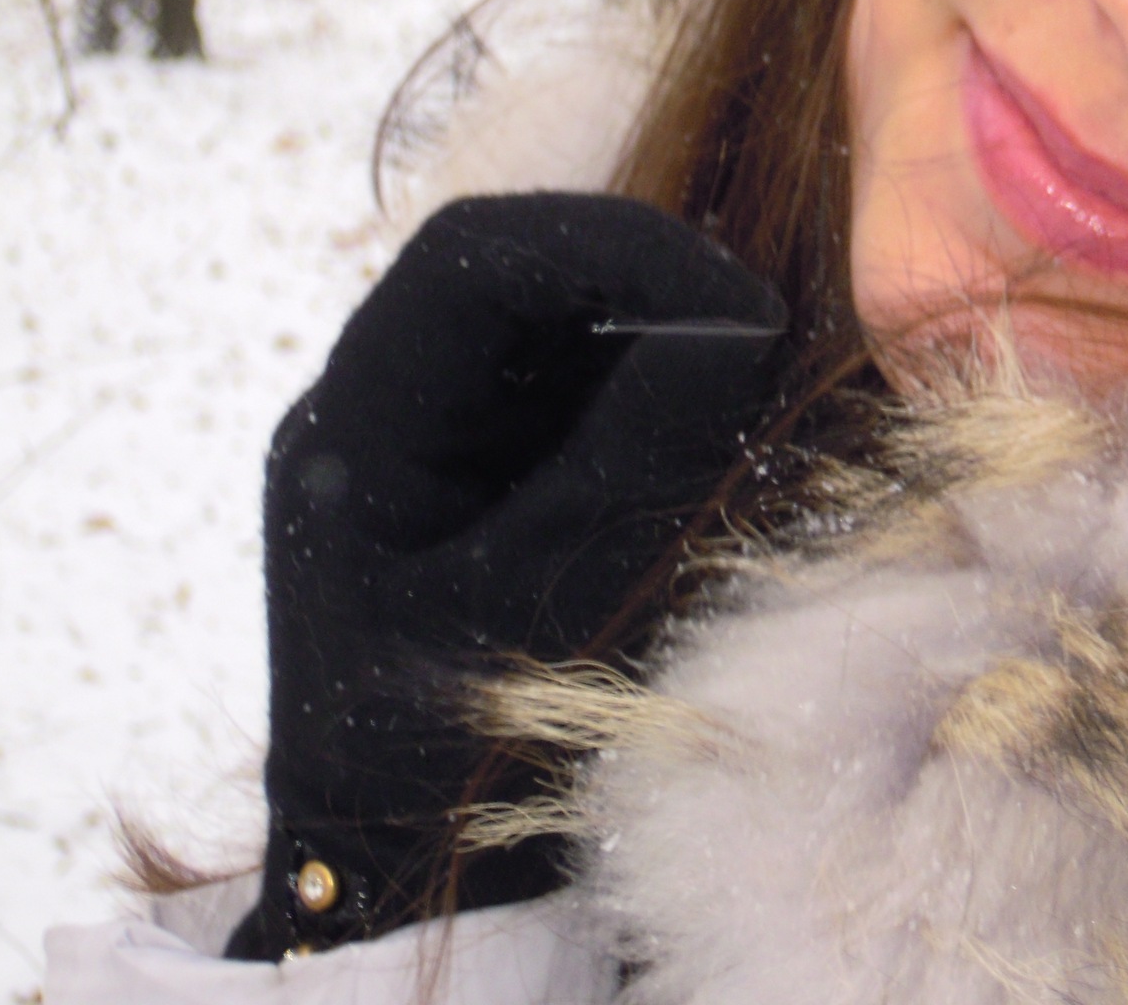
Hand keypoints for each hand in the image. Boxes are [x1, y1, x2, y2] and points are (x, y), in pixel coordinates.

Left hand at [225, 193, 788, 959]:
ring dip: (679, 350)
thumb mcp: (548, 607)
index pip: (478, 253)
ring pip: (577, 330)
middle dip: (664, 294)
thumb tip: (747, 320)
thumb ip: (637, 456)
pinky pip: (596, 395)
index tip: (744, 302)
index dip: (621, 246)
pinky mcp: (500, 479)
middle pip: (534, 278)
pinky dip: (674, 406)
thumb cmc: (448, 764)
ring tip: (761, 411)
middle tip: (774, 350)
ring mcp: (441, 443)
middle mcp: (384, 408)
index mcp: (354, 425)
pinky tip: (732, 456)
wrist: (399, 881)